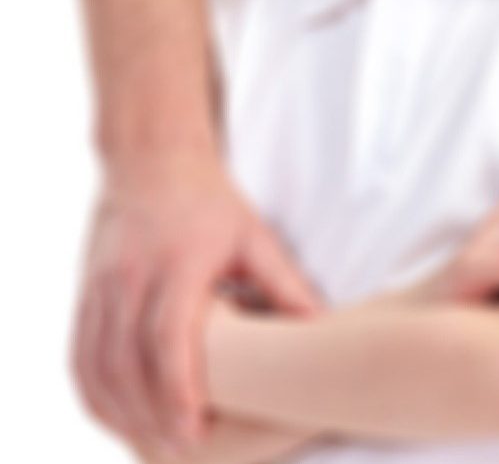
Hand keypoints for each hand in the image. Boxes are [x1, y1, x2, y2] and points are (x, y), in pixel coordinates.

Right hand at [72, 149, 320, 450]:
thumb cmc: (212, 205)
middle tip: (180, 452)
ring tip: (152, 447)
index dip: (178, 388)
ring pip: (96, 366)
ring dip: (119, 413)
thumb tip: (319, 327)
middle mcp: (129, 281)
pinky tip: (117, 419)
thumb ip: (284, 282)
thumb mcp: (256, 236)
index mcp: (175, 266)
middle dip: (150, 415)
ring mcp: (99, 290)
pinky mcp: (84, 298)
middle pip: (127, 363)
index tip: (195, 428)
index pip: (167, 338)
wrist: (150, 163)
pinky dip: (94, 394)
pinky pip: (79, 357)